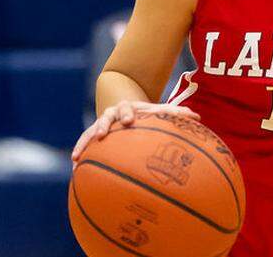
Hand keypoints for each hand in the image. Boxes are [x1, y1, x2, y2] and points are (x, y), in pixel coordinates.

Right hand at [71, 101, 200, 162]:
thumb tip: (197, 117)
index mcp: (130, 108)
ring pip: (90, 131)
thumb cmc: (147, 114)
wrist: (126, 109)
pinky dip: (80, 152)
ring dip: (84, 142)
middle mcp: (112, 114)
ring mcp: (101, 124)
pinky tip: (76, 165)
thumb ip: (176, 114)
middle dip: (104, 125)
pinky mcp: (93, 135)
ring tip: (78, 156)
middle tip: (102, 134)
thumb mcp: (160, 112)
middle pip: (106, 117)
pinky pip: (84, 143)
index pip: (128, 108)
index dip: (128, 114)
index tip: (128, 121)